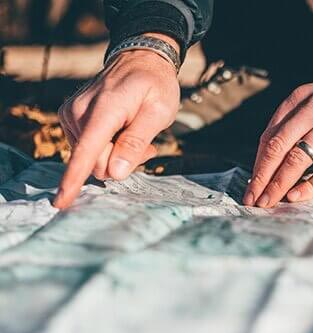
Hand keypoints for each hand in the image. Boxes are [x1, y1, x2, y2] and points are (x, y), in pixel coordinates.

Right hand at [54, 34, 180, 208]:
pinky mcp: (71, 118)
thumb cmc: (155, 85)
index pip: (87, 152)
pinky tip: (124, 131)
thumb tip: (114, 172)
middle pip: (97, 163)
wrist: (140, 59)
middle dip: (123, 162)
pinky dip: (109, 147)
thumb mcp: (159, 112)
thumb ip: (136, 142)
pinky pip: (89, 149)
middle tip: (147, 145)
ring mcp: (72, 115)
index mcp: (104, 109)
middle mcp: (80, 112)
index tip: (61, 201)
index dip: (74, 179)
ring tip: (137, 132)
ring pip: (94, 159)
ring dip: (118, 154)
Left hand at [243, 62, 312, 207]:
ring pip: (295, 159)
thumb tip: (282, 156)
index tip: (251, 184)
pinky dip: (309, 186)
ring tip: (267, 203)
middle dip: (260, 178)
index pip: (269, 134)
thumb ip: (302, 120)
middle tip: (251, 200)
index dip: (257, 163)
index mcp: (301, 97)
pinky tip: (296, 197)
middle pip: (276, 148)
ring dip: (278, 185)